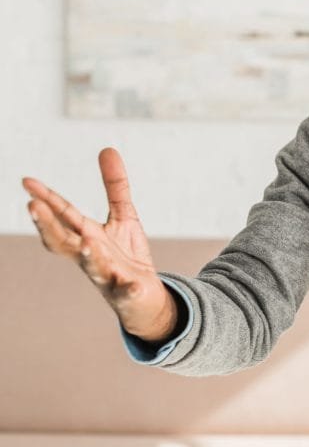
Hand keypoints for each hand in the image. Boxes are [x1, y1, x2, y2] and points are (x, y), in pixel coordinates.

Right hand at [22, 148, 177, 341]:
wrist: (143, 298)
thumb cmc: (125, 256)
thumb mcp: (124, 216)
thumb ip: (115, 186)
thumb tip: (107, 148)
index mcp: (86, 236)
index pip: (63, 216)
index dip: (46, 199)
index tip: (27, 182)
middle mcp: (90, 256)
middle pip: (64, 242)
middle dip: (49, 226)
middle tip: (34, 207)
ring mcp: (107, 276)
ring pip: (92, 267)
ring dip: (89, 255)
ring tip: (89, 242)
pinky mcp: (128, 292)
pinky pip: (128, 291)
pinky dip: (130, 288)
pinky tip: (136, 284)